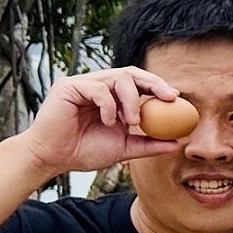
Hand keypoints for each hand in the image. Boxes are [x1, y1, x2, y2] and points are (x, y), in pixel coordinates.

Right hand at [16, 67, 189, 176]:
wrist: (53, 159)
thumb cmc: (84, 152)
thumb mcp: (125, 149)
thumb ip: (150, 143)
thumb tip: (179, 142)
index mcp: (111, 96)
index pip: (138, 83)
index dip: (158, 87)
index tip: (176, 99)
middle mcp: (98, 85)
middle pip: (131, 72)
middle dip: (154, 83)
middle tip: (169, 98)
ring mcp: (83, 84)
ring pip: (118, 78)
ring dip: (131, 100)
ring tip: (131, 122)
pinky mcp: (69, 86)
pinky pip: (98, 88)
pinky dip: (109, 105)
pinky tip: (108, 121)